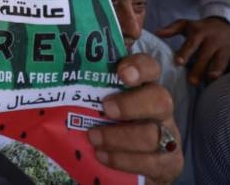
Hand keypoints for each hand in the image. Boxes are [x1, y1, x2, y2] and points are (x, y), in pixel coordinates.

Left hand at [87, 53, 182, 183]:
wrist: (133, 161)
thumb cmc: (111, 122)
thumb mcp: (100, 100)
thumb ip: (91, 85)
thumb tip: (60, 69)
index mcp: (144, 87)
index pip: (150, 68)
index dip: (139, 67)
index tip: (121, 72)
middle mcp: (160, 108)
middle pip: (160, 99)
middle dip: (132, 104)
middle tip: (106, 108)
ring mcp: (167, 135)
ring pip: (153, 134)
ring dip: (120, 137)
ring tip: (94, 137)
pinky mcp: (168, 162)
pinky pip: (152, 161)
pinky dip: (124, 159)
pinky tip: (103, 155)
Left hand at [156, 17, 229, 85]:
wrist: (224, 24)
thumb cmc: (200, 28)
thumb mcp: (186, 24)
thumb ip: (172, 29)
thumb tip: (158, 32)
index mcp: (200, 33)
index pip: (192, 43)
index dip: (185, 52)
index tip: (178, 62)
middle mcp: (214, 41)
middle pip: (206, 55)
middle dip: (199, 68)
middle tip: (192, 81)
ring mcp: (226, 48)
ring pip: (222, 61)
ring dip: (217, 70)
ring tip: (211, 80)